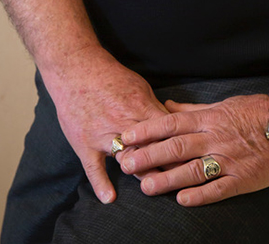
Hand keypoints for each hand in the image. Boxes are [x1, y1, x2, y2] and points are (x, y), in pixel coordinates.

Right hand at [43, 53, 168, 204]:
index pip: (167, 130)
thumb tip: (172, 123)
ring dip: (142, 173)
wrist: (76, 69)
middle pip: (151, 147)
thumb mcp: (139, 86)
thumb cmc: (110, 77)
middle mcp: (125, 122)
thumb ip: (154, 108)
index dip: (181, 145)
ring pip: (128, 158)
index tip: (193, 159)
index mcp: (141, 107)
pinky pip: (93, 167)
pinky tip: (109, 199)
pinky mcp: (85, 143)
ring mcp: (104, 134)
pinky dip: (101, 183)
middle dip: (167, 164)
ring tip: (155, 188)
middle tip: (182, 180)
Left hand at [119, 93, 268, 206]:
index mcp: (209, 119)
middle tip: (127, 163)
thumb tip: (166, 106)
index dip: (147, 130)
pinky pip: (218, 188)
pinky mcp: (242, 179)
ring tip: (146, 186)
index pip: (171, 123)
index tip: (127, 136)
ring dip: (168, 178)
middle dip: (149, 155)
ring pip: (193, 169)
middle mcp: (214, 138)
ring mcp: (228, 160)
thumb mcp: (222, 104)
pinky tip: (182, 200)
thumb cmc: (255, 112)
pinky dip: (200, 194)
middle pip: (176, 147)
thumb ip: (191, 109)